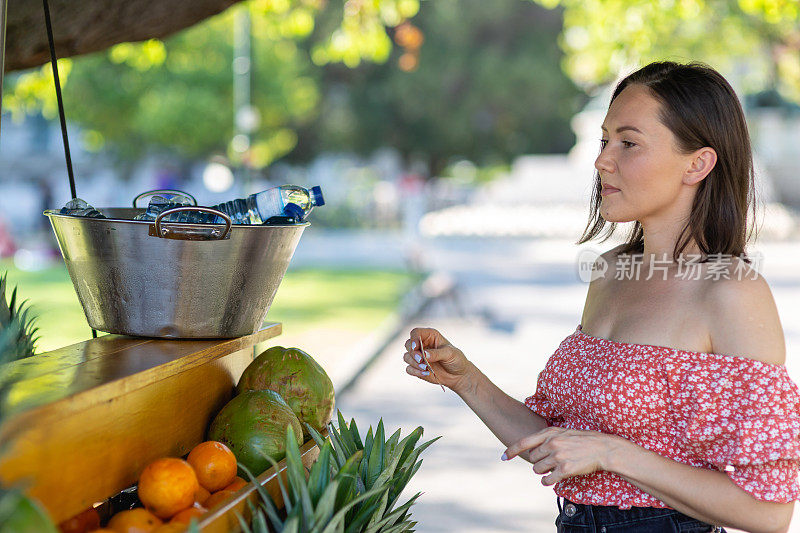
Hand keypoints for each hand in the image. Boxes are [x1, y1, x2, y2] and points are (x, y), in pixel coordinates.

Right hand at [403, 327, 473, 392]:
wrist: (458, 375)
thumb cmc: (456, 359)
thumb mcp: (450, 354)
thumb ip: (436, 353)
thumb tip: (424, 354)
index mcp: (430, 336)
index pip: (416, 333)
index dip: (413, 339)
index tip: (416, 347)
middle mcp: (422, 345)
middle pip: (408, 344)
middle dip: (413, 353)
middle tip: (421, 360)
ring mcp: (418, 357)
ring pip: (407, 357)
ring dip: (414, 363)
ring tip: (426, 368)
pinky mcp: (417, 368)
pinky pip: (409, 369)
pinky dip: (415, 371)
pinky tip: (426, 374)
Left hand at [501, 427, 628, 485]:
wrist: (602, 448)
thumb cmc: (582, 440)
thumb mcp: (563, 432)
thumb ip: (547, 438)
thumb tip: (533, 448)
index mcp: (550, 433)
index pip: (524, 442)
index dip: (511, 450)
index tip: (504, 457)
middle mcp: (552, 444)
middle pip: (532, 458)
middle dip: (538, 461)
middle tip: (550, 461)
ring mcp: (558, 456)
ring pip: (538, 469)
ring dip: (543, 471)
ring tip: (554, 467)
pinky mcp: (565, 469)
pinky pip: (548, 479)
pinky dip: (547, 481)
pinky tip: (552, 479)